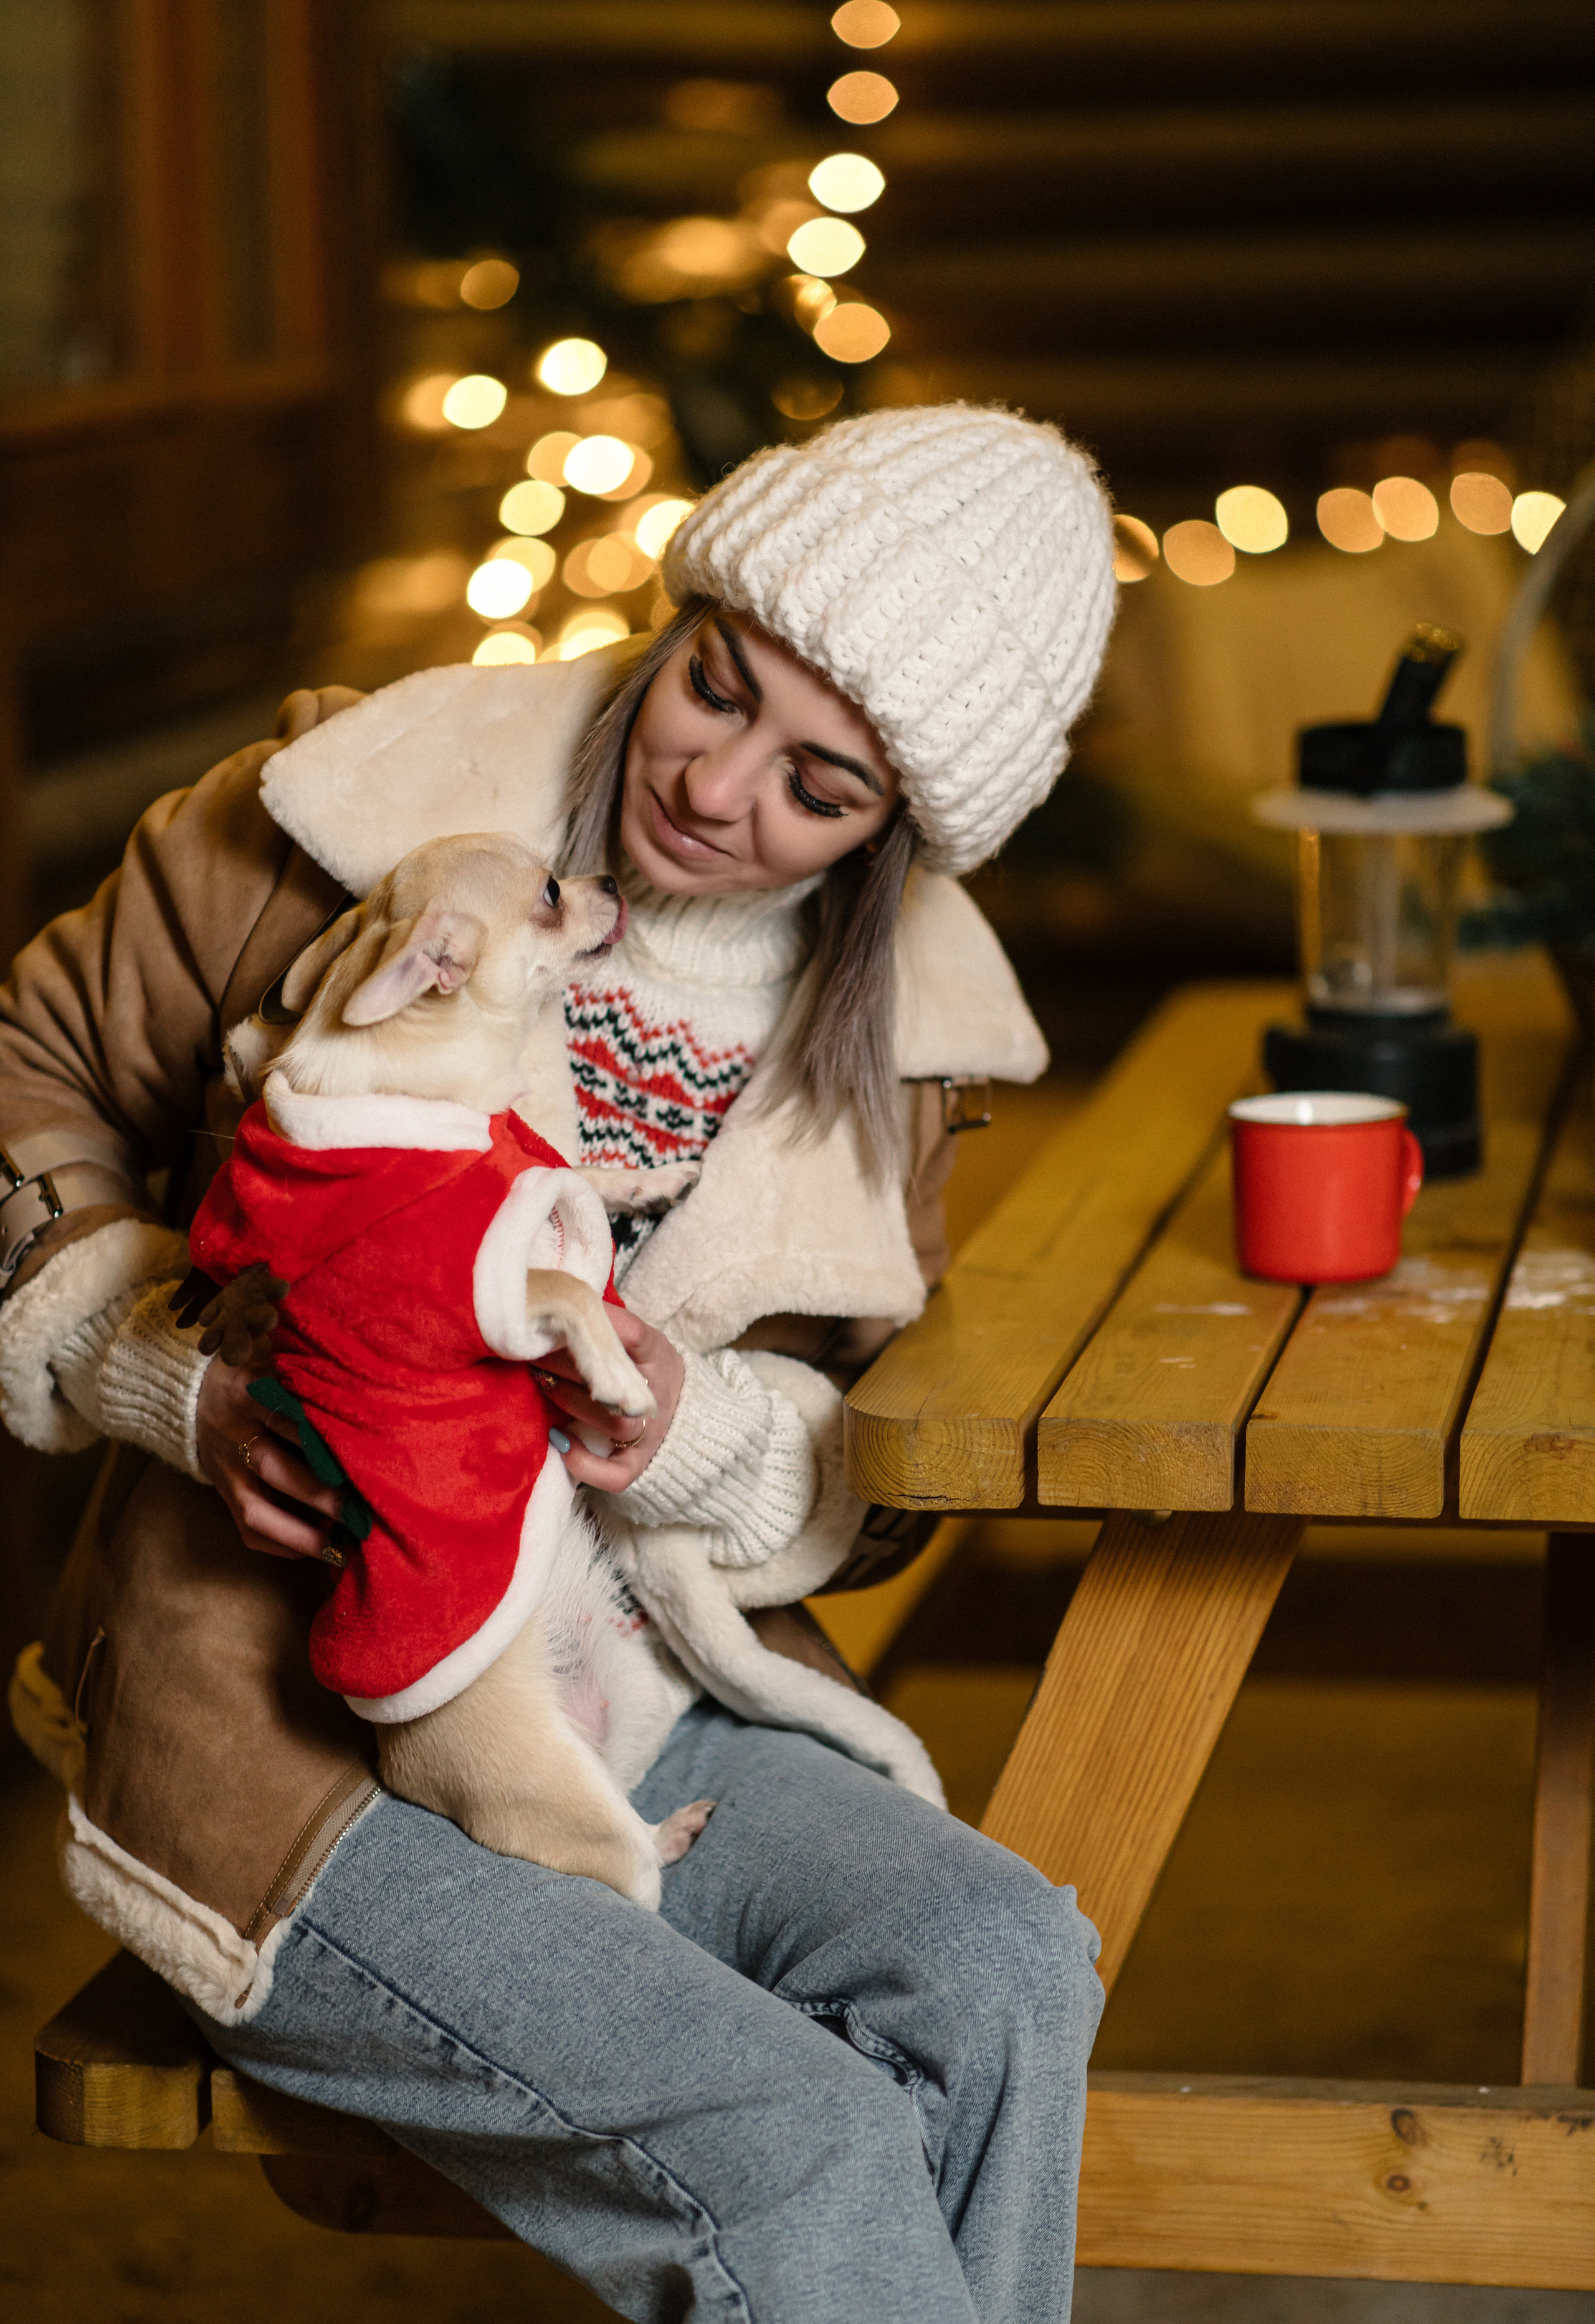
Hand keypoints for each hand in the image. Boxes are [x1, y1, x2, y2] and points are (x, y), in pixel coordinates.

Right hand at [195, 1356, 345, 1561]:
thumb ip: (304, 1387)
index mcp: (247, 1395)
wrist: (193, 1397)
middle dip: (316, 1492)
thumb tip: (359, 1411)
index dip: (315, 1437)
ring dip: (299, 1534)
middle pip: (271, 1467)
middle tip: (356, 1510)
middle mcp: (233, 1436)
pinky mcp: (223, 1496)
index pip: (283, 1416)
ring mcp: (224, 1471)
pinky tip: (318, 1548)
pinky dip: (283, 1545)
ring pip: (255, 1511)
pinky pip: (248, 1531)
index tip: (355, 1455)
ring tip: (341, 1548)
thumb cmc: (252, 1382)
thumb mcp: (272, 1370)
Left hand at [532, 1308, 684, 1492]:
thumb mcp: (639, 1340)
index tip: (562, 1314)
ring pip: (613, 1422)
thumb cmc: (645, 1369)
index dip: (598, 1325)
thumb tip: (559, 1299)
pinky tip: (559, 1440)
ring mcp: (651, 1432)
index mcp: (658, 1354)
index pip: (633, 1334)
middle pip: (614, 1379)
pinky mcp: (639, 1463)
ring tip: (541, 1382)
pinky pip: (616, 1473)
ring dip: (569, 1401)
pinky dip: (584, 1462)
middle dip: (565, 1362)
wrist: (687, 1414)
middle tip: (532, 1350)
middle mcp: (657, 1394)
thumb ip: (610, 1326)